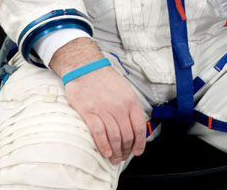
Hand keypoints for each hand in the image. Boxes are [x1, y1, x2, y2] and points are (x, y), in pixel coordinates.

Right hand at [51, 37, 146, 163]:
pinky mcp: (89, 113)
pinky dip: (104, 146)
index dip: (140, 143)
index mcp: (131, 101)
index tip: (137, 151)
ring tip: (114, 158)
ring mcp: (105, 110)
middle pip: (127, 135)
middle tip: (123, 157)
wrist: (86, 68)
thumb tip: (134, 125)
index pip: (140, 127)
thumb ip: (130, 107)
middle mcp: (120, 107)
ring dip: (116, 151)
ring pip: (115, 137)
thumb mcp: (125, 90)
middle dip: (126, 150)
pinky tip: (105, 153)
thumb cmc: (105, 79)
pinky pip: (99, 133)